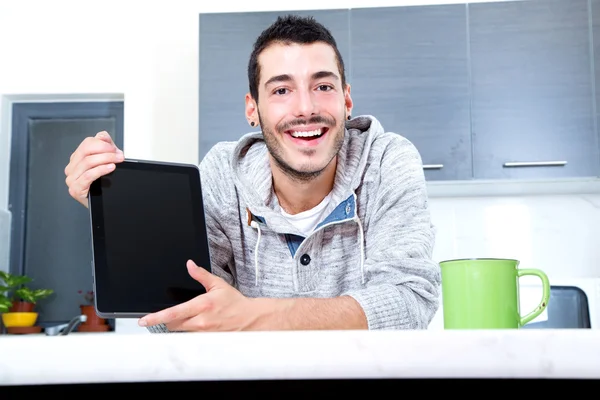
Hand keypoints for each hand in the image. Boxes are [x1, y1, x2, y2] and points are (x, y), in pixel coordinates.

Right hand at [64, 131, 123, 206]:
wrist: (106, 202)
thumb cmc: (105, 183)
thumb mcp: (107, 160)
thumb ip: (105, 145)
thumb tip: (102, 135)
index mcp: (77, 158)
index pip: (87, 143)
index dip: (103, 144)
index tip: (115, 148)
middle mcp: (72, 167)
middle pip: (86, 152)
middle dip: (106, 152)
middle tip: (119, 155)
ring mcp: (72, 179)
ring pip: (87, 162)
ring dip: (106, 159)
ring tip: (117, 161)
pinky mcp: (75, 189)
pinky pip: (88, 176)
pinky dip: (100, 170)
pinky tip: (110, 168)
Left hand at [138, 260, 258, 331]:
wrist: (250, 319)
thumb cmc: (234, 302)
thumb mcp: (218, 284)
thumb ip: (201, 275)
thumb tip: (189, 264)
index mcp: (201, 305)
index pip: (173, 314)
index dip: (155, 318)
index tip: (143, 321)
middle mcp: (201, 321)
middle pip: (172, 325)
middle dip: (167, 320)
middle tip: (170, 314)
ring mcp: (203, 332)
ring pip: (181, 331)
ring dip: (179, 324)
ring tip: (191, 317)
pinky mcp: (206, 339)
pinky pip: (191, 336)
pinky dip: (190, 329)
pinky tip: (200, 323)